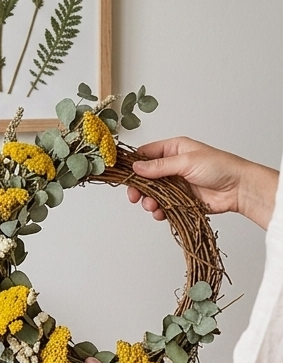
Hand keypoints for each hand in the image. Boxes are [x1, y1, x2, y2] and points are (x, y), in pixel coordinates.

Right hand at [127, 137, 277, 229]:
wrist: (239, 189)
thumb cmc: (220, 167)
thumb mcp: (186, 161)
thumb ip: (159, 166)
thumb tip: (136, 167)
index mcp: (173, 149)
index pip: (145, 154)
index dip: (133, 164)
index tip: (123, 175)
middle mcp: (171, 166)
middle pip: (144, 176)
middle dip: (138, 187)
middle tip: (134, 196)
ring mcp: (175, 183)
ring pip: (151, 193)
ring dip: (148, 200)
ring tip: (151, 206)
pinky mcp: (180, 199)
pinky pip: (162, 205)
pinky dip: (158, 210)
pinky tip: (160, 212)